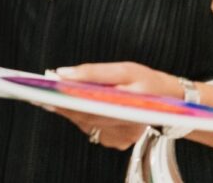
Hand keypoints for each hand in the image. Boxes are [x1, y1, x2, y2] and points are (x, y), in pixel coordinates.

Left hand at [45, 62, 184, 149]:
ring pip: (87, 124)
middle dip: (63, 104)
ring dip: (69, 111)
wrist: (169, 103)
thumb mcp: (123, 69)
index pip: (94, 101)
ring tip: (52, 96)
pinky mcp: (119, 142)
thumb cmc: (146, 81)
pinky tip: (74, 107)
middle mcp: (130, 124)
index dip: (70, 96)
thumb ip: (93, 72)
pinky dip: (82, 117)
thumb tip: (63, 74)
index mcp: (134, 101)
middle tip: (42, 93)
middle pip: (87, 115)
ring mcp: (124, 137)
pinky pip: (92, 129)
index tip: (50, 88)